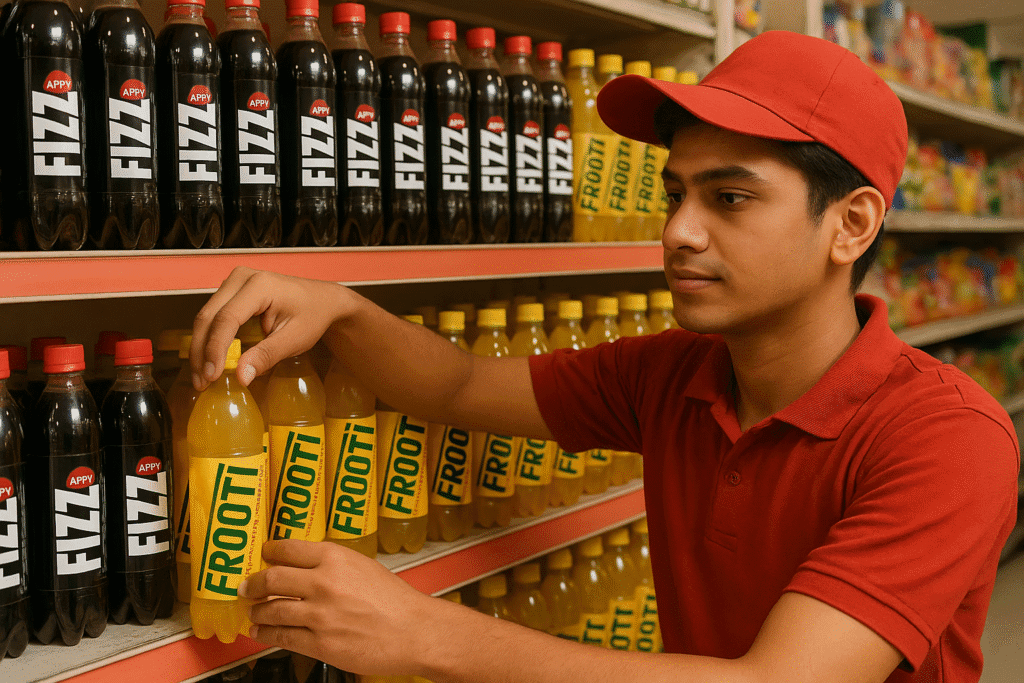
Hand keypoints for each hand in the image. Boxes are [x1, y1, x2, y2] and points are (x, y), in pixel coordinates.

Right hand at [190, 267, 351, 389]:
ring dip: (200, 348)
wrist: (322, 300)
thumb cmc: (312, 316)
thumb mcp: (294, 339)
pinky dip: (209, 340)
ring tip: (203, 378)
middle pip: (209, 317)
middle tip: (202, 382)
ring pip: (206, 317)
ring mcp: (234, 282)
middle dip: (201, 352)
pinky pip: (213, 317)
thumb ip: (267, 356)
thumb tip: (241, 377)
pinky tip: (209, 362)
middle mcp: (242, 278)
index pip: (227, 319)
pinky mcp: (231, 291)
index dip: (215, 349)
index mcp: (260, 285)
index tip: (212, 376)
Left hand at [239, 540, 436, 675]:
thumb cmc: (395, 600)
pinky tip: (263, 632)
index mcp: (335, 557)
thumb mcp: (363, 566)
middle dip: (253, 584)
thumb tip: (303, 566)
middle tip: (247, 586)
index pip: (287, 549)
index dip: (268, 552)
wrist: (414, 631)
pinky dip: (267, 634)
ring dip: (258, 612)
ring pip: (271, 610)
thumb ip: (333, 564)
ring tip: (254, 612)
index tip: (263, 556)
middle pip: (271, 579)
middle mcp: (324, 582)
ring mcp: (320, 615)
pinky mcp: (320, 643)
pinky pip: (283, 637)